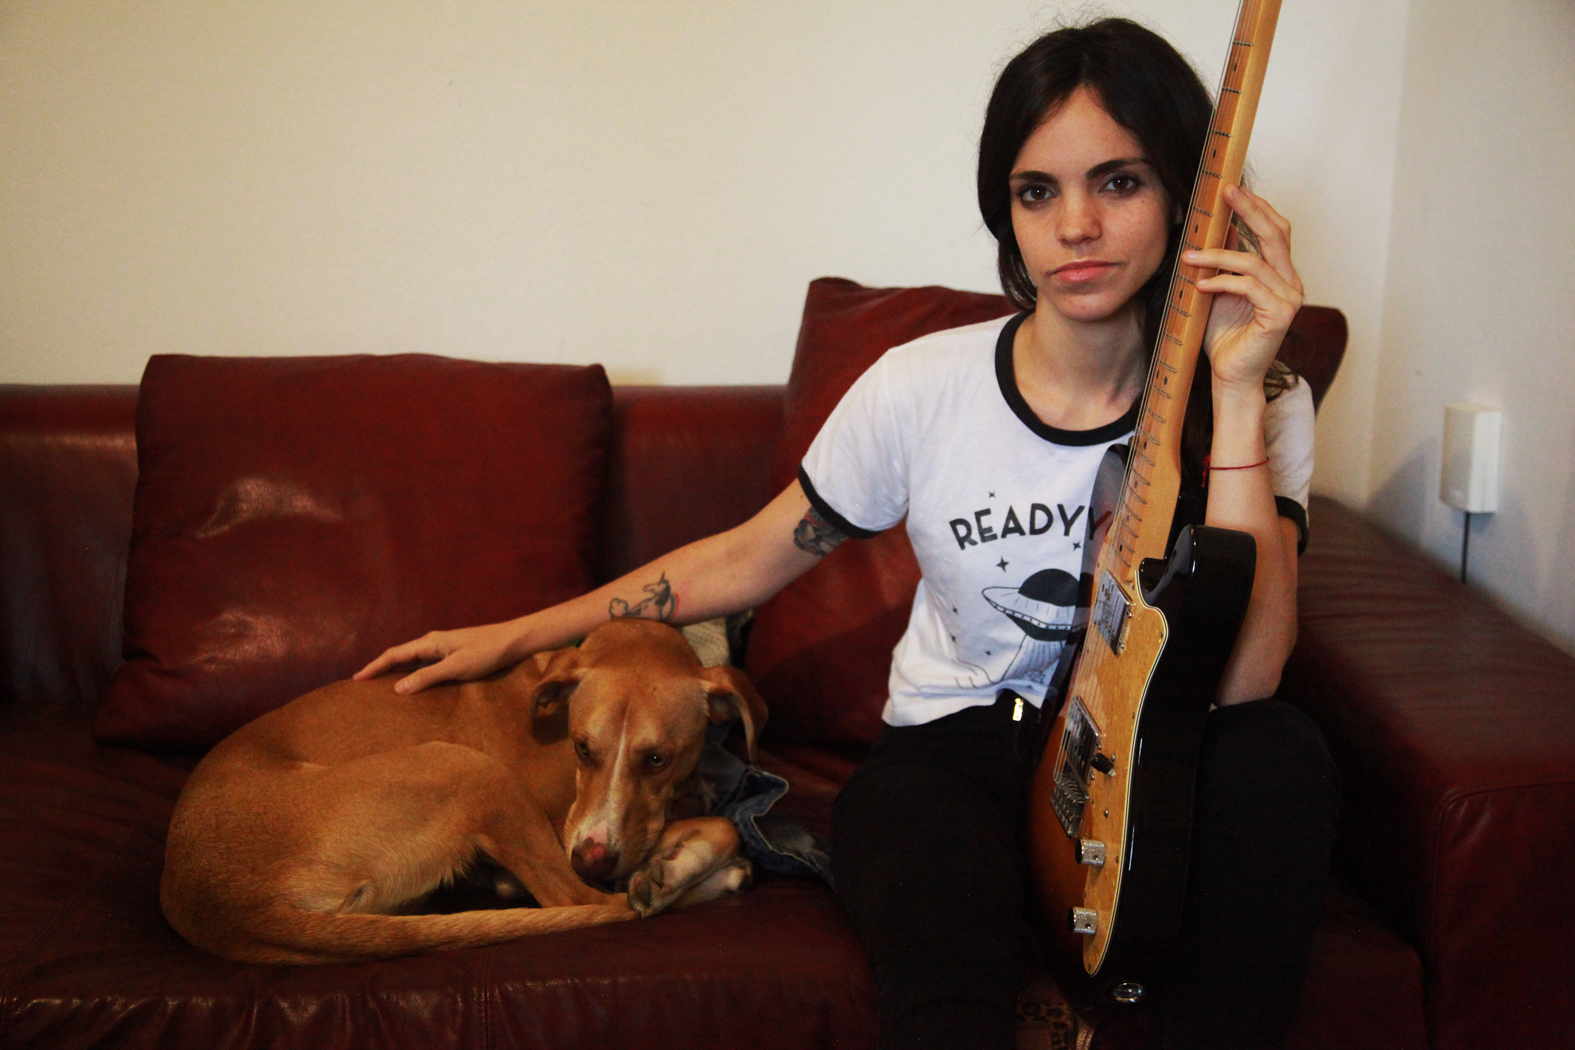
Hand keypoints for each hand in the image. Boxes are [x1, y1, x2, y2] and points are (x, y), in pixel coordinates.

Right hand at [353, 621, 525, 694]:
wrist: (514, 641)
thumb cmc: (487, 652)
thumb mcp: (456, 668)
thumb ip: (428, 677)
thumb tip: (397, 689)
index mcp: (430, 642)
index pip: (394, 655)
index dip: (374, 667)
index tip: (356, 679)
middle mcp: (433, 643)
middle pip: (400, 657)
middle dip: (380, 669)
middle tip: (362, 684)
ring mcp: (443, 648)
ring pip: (413, 661)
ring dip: (397, 672)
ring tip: (382, 687)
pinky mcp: (454, 654)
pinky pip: (426, 665)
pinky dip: (414, 674)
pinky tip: (414, 685)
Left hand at [1183, 184, 1303, 392]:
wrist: (1230, 375)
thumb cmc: (1224, 336)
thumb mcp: (1220, 289)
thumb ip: (1226, 260)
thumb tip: (1222, 226)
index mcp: (1282, 274)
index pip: (1276, 231)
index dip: (1257, 207)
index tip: (1232, 189)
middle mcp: (1291, 283)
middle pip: (1276, 234)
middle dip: (1250, 209)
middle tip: (1226, 192)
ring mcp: (1289, 299)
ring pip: (1254, 262)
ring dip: (1217, 256)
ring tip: (1189, 256)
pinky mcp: (1279, 316)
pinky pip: (1248, 287)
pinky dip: (1221, 282)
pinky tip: (1201, 285)